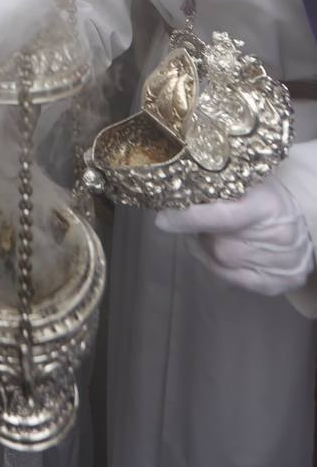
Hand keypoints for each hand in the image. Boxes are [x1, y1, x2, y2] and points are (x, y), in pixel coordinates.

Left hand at [156, 178, 313, 296]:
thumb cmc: (266, 196)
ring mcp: (280, 263)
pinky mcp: (278, 283)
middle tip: (188, 221)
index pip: (223, 216)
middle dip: (196, 233)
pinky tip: (210, 253)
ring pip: (222, 262)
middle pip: (218, 244)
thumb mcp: (246, 183)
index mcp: (267, 204)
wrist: (307, 220)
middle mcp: (278, 235)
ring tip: (202, 235)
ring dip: (203, 249)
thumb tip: (172, 193)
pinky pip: (233, 280)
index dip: (190, 218)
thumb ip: (216, 188)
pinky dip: (214, 267)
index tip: (164, 218)